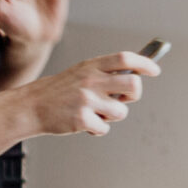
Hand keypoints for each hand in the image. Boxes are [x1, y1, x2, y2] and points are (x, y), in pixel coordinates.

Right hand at [24, 51, 158, 136]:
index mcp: (92, 65)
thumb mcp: (81, 72)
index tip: (155, 70)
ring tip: (95, 112)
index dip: (145, 63)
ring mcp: (86, 99)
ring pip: (121, 112)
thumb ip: (105, 73)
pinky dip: (97, 128)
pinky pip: (104, 128)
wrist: (32, 106)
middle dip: (134, 96)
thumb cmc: (61, 91)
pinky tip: (83, 122)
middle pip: (133, 85)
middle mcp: (91, 80)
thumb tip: (136, 77)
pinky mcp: (81, 119)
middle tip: (123, 99)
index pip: (126, 59)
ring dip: (112, 116)